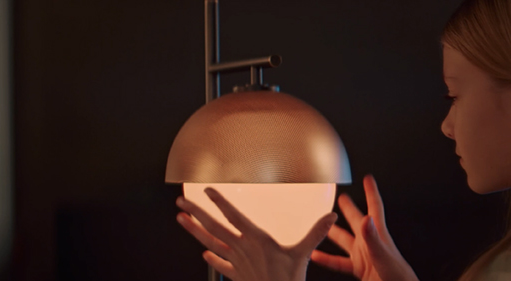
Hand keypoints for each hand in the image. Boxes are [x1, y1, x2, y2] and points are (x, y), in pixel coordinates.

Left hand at [176, 188, 337, 280]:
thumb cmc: (288, 279)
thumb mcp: (303, 254)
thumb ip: (314, 233)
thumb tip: (330, 217)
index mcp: (256, 240)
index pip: (234, 216)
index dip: (220, 202)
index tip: (207, 191)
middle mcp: (242, 249)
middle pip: (214, 227)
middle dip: (196, 213)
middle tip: (181, 201)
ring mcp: (236, 263)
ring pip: (210, 243)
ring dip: (194, 231)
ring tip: (180, 220)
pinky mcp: (237, 276)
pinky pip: (220, 265)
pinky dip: (211, 258)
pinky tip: (204, 253)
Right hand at [311, 175, 418, 280]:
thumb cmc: (398, 276)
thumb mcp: (383, 255)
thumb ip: (372, 238)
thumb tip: (366, 219)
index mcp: (378, 235)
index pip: (375, 208)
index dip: (371, 192)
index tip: (368, 179)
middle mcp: (369, 243)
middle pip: (357, 220)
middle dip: (349, 208)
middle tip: (341, 197)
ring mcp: (363, 256)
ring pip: (345, 240)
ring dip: (334, 233)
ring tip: (322, 225)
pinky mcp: (358, 268)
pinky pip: (339, 262)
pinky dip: (327, 259)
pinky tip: (316, 256)